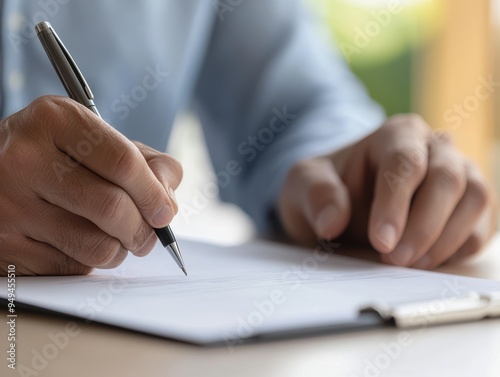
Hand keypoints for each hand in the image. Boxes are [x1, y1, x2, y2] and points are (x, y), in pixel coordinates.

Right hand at [0, 96, 181, 274]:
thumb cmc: (59, 157)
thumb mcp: (98, 140)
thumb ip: (147, 163)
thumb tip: (168, 204)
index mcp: (56, 120)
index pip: (124, 163)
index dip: (154, 193)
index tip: (165, 212)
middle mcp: (25, 158)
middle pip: (112, 207)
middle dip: (143, 230)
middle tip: (148, 234)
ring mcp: (9, 203)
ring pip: (96, 245)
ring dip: (120, 249)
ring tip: (119, 238)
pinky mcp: (4, 244)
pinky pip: (72, 266)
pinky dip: (91, 261)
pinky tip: (82, 242)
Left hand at [278, 114, 496, 268]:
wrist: (346, 199)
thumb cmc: (329, 187)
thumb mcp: (304, 185)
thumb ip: (315, 194)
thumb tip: (331, 221)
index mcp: (395, 134)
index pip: (405, 163)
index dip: (395, 205)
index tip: (380, 242)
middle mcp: (434, 146)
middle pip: (447, 179)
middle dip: (422, 226)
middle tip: (394, 260)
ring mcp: (459, 172)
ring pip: (475, 199)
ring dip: (445, 239)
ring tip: (410, 264)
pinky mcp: (469, 204)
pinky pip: (481, 226)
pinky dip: (460, 248)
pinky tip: (426, 260)